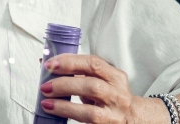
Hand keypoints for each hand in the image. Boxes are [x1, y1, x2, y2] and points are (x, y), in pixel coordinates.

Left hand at [39, 54, 156, 123]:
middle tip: (45, 85)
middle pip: (92, 86)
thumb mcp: (102, 80)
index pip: (94, 64)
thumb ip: (79, 72)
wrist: (135, 118)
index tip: (51, 64)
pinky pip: (87, 123)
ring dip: (64, 106)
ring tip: (47, 102)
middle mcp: (118, 96)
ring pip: (90, 112)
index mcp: (116, 77)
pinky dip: (69, 117)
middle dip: (65, 84)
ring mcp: (115, 115)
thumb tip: (47, 67)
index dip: (70, 62)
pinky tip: (55, 112)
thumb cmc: (111, 96)